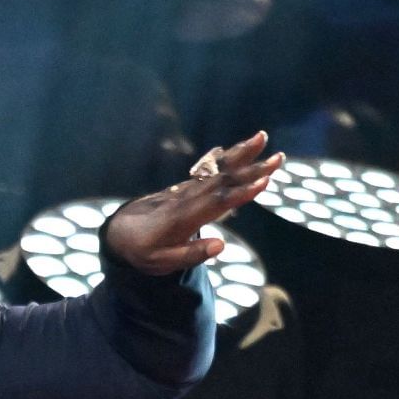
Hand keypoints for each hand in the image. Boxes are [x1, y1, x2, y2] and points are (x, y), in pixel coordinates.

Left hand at [103, 130, 284, 274]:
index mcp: (184, 217)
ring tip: (261, 137)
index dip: (241, 193)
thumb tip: (220, 245)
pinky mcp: (186, 187)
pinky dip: (226, 158)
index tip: (264, 182)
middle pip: (223, 180)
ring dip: (241, 154)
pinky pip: (209, 170)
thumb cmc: (143, 250)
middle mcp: (188, 198)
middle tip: (278, 156)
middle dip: (252, 168)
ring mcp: (187, 190)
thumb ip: (191, 254)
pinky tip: (237, 149)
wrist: (120, 232)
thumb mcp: (162, 261)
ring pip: (218, 170)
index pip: (217, 202)